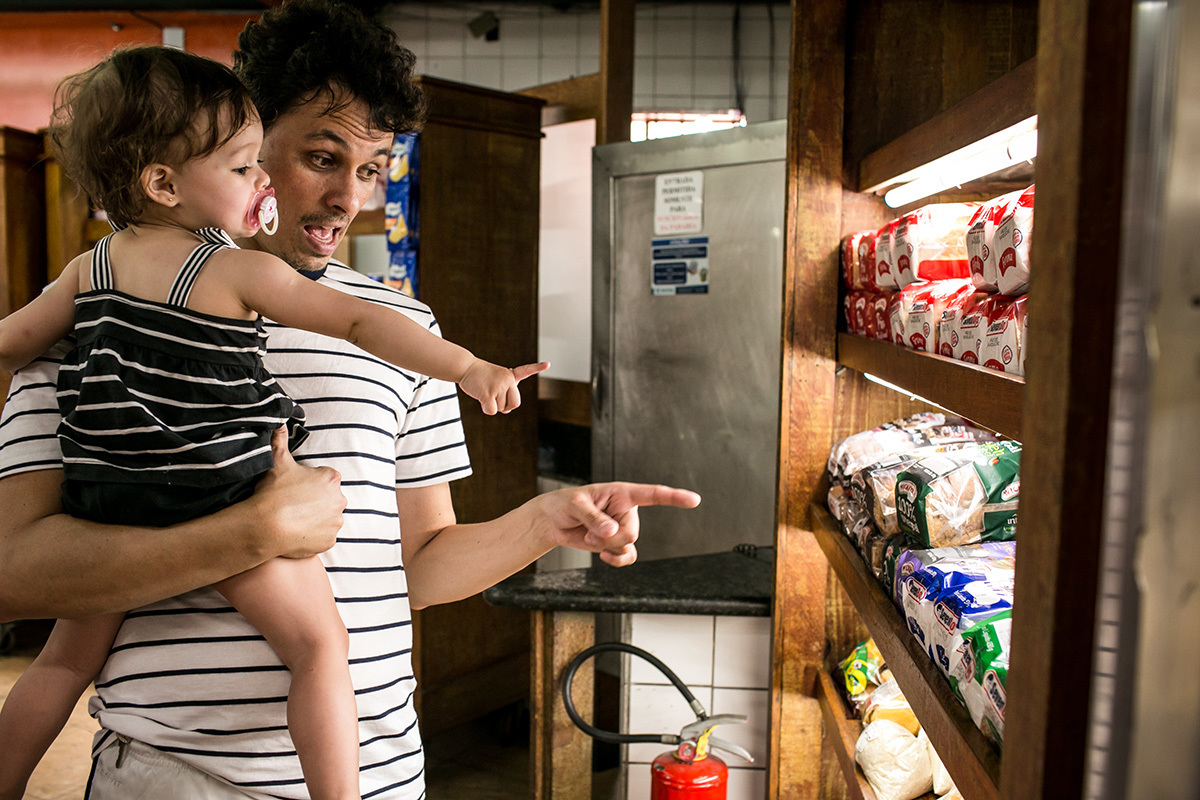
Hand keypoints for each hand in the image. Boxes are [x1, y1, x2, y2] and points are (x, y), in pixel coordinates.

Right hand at [248, 427, 346, 558]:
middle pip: (329, 498)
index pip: (325, 478)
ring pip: (327, 518)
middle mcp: (340, 500)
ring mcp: (336, 522)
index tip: (295, 488)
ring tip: (294, 519)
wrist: (267, 526)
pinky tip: (298, 533)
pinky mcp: (329, 541)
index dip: (309, 483)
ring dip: (316, 518)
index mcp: (331, 479)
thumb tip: (278, 421)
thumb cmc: (273, 491)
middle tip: (294, 504)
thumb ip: (280, 439)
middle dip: (315, 500)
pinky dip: (313, 536)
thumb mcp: (277, 460)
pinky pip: (323, 537)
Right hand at [460, 359, 548, 414]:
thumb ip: (505, 393)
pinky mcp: (488, 393)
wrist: (465, 366)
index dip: (537, 367)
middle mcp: (508, 380)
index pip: (526, 371)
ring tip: (484, 391)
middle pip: (515, 403)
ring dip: (492, 405)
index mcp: (510, 375)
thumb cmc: (480, 375)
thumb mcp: (496, 380)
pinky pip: (492, 411)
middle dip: (506, 406)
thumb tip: (506, 411)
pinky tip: (481, 397)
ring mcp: (499, 386)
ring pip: (501, 409)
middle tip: (494, 397)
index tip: (548, 364)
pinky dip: (486, 409)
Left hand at [539, 482, 700, 566]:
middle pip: (632, 532)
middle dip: (609, 537)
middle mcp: (627, 510)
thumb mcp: (576, 506)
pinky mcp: (617, 543)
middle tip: (590, 529)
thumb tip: (612, 531)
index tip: (694, 500)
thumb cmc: (565, 504)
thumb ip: (595, 518)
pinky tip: (604, 555)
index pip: (653, 494)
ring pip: (627, 546)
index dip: (674, 497)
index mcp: (622, 493)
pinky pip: (627, 557)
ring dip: (606, 546)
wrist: (554, 521)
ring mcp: (623, 528)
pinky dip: (616, 560)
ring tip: (590, 535)